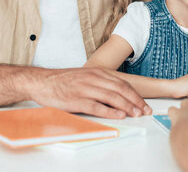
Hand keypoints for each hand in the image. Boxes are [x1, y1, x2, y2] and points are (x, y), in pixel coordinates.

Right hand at [30, 67, 151, 118]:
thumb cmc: (64, 81)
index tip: (144, 103)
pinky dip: (110, 111)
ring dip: (127, 106)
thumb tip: (119, 94)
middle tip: (145, 110)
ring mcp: (85, 89)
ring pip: (112, 97)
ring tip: (136, 114)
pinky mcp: (76, 100)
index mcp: (98, 72)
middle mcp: (94, 79)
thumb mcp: (86, 76)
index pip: (122, 83)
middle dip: (135, 101)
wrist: (42, 81)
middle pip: (121, 90)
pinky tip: (119, 115)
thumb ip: (101, 82)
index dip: (136, 94)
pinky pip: (96, 106)